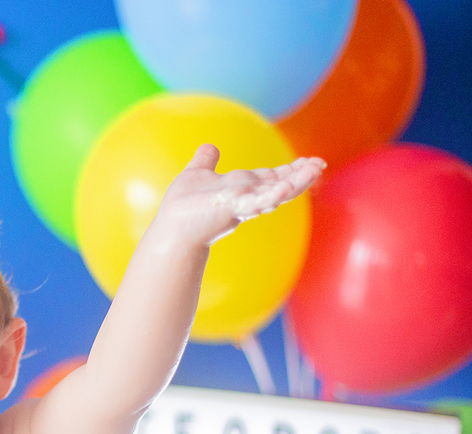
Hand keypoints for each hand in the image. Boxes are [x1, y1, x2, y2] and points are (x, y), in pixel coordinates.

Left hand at [157, 144, 324, 245]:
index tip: (311, 161)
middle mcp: (246, 196)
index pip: (271, 177)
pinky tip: (285, 188)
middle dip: (300, 175)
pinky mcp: (232, 210)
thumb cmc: (182, 206)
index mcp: (241, 187)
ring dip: (295, 183)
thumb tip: (209, 147)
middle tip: (320, 165)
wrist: (171, 228)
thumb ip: (205, 162)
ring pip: (274, 193)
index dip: (291, 170)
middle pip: (279, 184)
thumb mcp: (196, 175)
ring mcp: (241, 204)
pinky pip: (256, 203)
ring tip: (315, 170)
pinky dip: (271, 196)